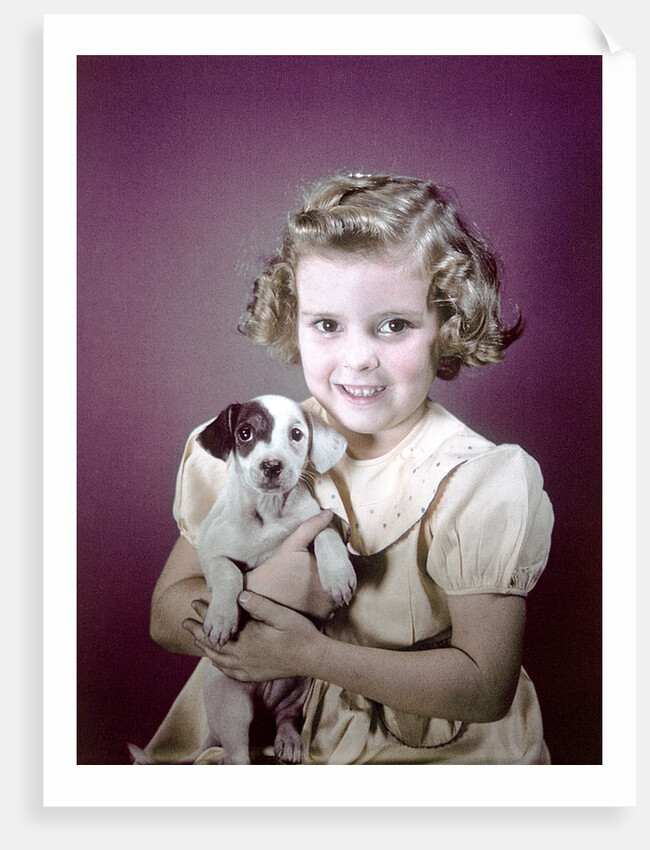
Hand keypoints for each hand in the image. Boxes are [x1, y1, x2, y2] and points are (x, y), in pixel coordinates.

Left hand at [182, 594, 321, 681]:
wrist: (313, 658)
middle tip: (185, 622)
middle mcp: (243, 656)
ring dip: (205, 648)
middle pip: (213, 643)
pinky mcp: (254, 675)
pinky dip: (219, 665)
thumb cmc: (299, 633)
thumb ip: (259, 605)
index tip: (194, 603)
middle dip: (198, 631)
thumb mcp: (281, 614)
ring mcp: (247, 668)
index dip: (206, 613)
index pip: (220, 625)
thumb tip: (238, 595)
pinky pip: (229, 672)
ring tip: (195, 639)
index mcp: (248, 639)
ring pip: (218, 659)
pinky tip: (216, 661)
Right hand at [244, 510, 339, 619]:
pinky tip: (309, 593)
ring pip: (337, 591)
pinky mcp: (321, 619)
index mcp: (329, 573)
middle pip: (341, 577)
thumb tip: (329, 512)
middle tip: (313, 567)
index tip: (320, 554)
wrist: (258, 598)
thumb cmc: (274, 570)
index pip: (341, 561)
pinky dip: (324, 599)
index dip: (333, 556)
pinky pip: (329, 606)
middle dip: (333, 570)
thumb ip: (311, 527)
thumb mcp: (291, 545)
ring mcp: (328, 608)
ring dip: (330, 585)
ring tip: (311, 580)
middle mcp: (333, 593)